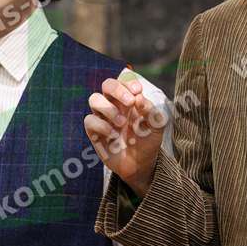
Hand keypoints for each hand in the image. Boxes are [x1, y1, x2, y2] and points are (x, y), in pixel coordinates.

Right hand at [85, 77, 167, 195]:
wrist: (140, 165)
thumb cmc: (148, 141)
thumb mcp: (157, 127)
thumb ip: (151, 111)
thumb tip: (139, 98)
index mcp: (130, 99)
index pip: (124, 80)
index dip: (128, 81)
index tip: (138, 91)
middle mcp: (114, 104)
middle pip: (107, 84)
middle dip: (118, 90)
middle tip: (130, 103)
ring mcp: (103, 117)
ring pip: (94, 98)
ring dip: (108, 108)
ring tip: (121, 123)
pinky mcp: (94, 131)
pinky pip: (89, 120)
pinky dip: (101, 125)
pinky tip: (113, 135)